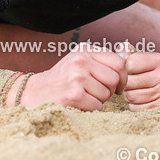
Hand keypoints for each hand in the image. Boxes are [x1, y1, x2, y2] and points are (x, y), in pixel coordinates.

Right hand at [11, 45, 126, 110]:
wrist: (33, 94)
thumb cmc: (61, 80)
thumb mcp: (78, 62)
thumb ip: (100, 61)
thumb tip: (127, 63)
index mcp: (84, 50)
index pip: (119, 62)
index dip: (123, 77)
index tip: (117, 85)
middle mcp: (80, 61)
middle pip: (115, 79)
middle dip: (110, 90)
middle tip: (95, 92)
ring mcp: (76, 78)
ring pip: (106, 94)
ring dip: (98, 100)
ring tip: (83, 97)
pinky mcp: (73, 96)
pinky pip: (97, 106)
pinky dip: (91, 109)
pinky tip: (78, 104)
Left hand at [119, 47, 159, 110]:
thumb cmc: (148, 69)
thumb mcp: (140, 56)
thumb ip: (127, 51)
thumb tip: (119, 53)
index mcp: (159, 60)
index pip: (131, 64)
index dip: (123, 68)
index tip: (125, 70)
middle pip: (130, 82)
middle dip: (124, 83)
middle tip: (126, 82)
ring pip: (131, 96)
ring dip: (127, 94)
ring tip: (131, 90)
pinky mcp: (159, 105)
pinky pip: (135, 108)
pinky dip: (132, 104)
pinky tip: (136, 98)